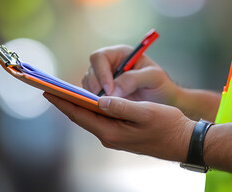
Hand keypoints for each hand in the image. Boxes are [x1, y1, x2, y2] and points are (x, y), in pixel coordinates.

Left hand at [44, 92, 194, 161]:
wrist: (184, 142)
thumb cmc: (168, 126)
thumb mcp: (145, 113)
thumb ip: (121, 106)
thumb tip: (99, 99)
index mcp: (112, 132)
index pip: (80, 115)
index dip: (63, 102)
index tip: (48, 91)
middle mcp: (109, 137)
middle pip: (82, 117)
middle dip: (66, 103)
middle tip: (51, 89)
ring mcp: (115, 137)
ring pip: (90, 119)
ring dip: (78, 106)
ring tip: (66, 92)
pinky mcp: (121, 135)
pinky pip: (100, 120)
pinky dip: (92, 109)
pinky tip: (90, 101)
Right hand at [82, 45, 179, 105]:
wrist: (164, 102)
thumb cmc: (161, 84)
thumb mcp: (153, 77)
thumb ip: (133, 79)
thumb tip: (112, 90)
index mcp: (120, 54)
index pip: (100, 58)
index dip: (101, 73)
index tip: (110, 90)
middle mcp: (109, 65)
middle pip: (91, 72)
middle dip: (95, 87)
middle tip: (104, 102)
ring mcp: (104, 80)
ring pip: (88, 85)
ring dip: (94, 96)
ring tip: (107, 108)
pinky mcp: (103, 94)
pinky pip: (91, 97)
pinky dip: (94, 104)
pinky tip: (106, 111)